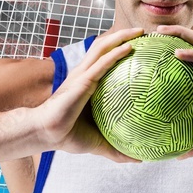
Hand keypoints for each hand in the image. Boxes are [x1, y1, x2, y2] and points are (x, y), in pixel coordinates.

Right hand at [30, 27, 144, 162]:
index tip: (143, 46)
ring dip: (122, 36)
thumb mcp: (99, 142)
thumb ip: (118, 149)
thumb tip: (139, 160)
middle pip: (106, 46)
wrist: (47, 133)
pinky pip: (102, 63)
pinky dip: (116, 53)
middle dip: (124, 35)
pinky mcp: (82, 80)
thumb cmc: (68, 135)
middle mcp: (85, 73)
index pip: (107, 59)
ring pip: (103, 47)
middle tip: (145, 33)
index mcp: (88, 82)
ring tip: (140, 32)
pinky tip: (130, 47)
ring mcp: (83, 75)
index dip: (122, 48)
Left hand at [155, 25, 192, 159]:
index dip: (170, 50)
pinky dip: (192, 54)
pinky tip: (176, 53)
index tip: (149, 51)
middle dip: (170, 34)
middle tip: (149, 34)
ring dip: (178, 34)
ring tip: (158, 32)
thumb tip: (178, 156)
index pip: (188, 58)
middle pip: (190, 42)